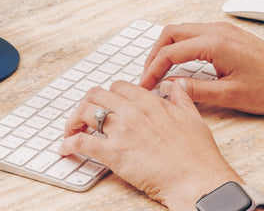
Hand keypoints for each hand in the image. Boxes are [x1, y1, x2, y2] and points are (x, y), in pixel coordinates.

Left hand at [61, 79, 240, 210]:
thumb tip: (176, 86)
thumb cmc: (198, 155)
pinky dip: (69, 143)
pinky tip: (65, 148)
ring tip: (71, 130)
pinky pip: (82, 142)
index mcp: (150, 101)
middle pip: (97, 95)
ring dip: (74, 120)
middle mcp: (133, 111)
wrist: (196, 179)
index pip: (119, 86)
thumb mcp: (193, 118)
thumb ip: (182, 99)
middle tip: (83, 117)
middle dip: (87, 104)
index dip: (109, 95)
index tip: (106, 105)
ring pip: (86, 112)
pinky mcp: (114, 153)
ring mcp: (122, 131)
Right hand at [140, 21, 263, 116]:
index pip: (171, 52)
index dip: (152, 70)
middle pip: (172, 33)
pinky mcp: (231, 36)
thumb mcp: (231, 96)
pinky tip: (181, 65)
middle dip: (155, 54)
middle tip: (146, 77)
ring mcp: (225, 30)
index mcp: (215, 43)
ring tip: (159, 72)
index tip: (143, 87)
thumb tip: (170, 89)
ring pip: (184, 31)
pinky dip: (182, 47)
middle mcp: (218, 30)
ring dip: (168, 48)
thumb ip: (197, 91)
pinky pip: (197, 34)